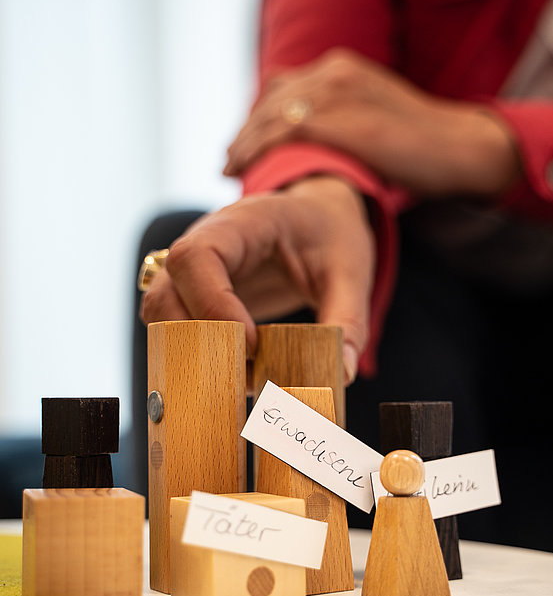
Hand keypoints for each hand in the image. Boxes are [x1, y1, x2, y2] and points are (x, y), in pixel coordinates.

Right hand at [140, 175, 374, 382]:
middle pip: (164, 294)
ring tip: (242, 377)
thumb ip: (347, 320)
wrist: (316, 218)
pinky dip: (194, 356)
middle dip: (196, 343)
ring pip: (159, 315)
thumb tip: (340, 373)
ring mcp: (191, 271)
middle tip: (245, 372)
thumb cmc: (329, 234)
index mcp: (241, 224)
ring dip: (190, 354)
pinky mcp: (192, 295)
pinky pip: (172, 328)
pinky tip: (235, 374)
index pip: (196, 257)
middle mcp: (203, 243)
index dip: (212, 306)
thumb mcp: (350, 271)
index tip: (251, 344)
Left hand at [225, 49, 519, 197]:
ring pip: (268, 116)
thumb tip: (321, 153)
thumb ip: (344, 125)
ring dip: (243, 144)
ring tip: (228, 169)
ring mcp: (332, 92)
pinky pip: (277, 134)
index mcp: (343, 68)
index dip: (261, 116)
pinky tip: (238, 171)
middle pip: (270, 100)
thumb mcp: (376, 123)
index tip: (246, 144)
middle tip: (229, 159)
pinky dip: (252, 152)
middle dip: (246, 131)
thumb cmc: (423, 147)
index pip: (285, 87)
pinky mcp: (333, 118)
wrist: (457, 147)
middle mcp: (332, 71)